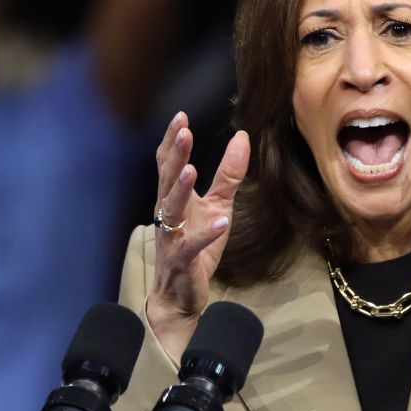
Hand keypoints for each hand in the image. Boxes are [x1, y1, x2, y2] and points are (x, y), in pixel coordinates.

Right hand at [147, 112, 249, 356]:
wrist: (181, 294)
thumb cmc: (196, 247)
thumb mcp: (218, 207)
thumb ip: (228, 175)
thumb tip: (243, 138)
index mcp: (174, 199)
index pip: (167, 165)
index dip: (172, 141)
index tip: (181, 116)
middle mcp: (168, 215)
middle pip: (167, 180)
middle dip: (175, 156)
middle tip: (183, 131)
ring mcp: (173, 238)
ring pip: (171, 210)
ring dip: (181, 189)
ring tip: (193, 170)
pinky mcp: (183, 261)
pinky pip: (193, 247)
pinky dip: (206, 235)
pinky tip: (220, 224)